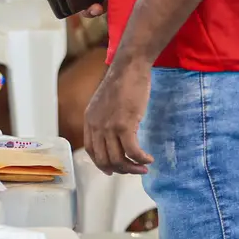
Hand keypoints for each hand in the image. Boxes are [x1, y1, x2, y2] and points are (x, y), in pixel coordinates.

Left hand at [83, 59, 152, 174]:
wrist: (129, 67)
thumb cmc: (122, 82)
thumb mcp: (105, 103)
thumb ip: (105, 119)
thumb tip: (114, 135)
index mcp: (90, 120)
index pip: (91, 150)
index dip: (101, 164)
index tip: (112, 170)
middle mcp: (96, 125)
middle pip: (104, 159)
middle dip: (120, 170)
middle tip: (133, 170)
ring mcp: (109, 126)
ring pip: (118, 159)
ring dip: (132, 168)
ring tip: (143, 167)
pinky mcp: (124, 125)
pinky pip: (132, 151)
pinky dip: (141, 159)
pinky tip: (148, 159)